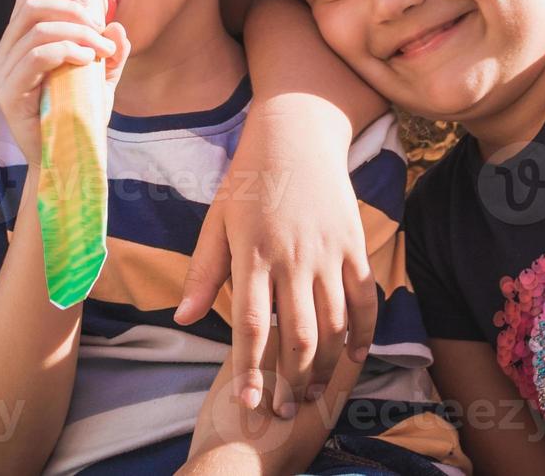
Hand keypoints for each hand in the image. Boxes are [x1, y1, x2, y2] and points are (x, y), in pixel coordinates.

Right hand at [0, 0, 129, 165]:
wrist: (67, 161)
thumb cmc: (78, 120)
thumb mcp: (100, 81)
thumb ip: (109, 54)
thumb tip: (117, 26)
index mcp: (16, 48)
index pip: (28, 1)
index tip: (95, 12)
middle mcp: (3, 58)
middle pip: (30, 8)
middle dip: (72, 11)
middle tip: (101, 31)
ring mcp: (2, 76)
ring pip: (37, 31)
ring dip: (78, 33)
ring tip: (103, 50)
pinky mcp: (8, 94)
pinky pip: (36, 57)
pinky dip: (67, 50)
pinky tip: (88, 59)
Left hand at [175, 105, 375, 418]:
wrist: (296, 133)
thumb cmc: (249, 179)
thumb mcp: (216, 220)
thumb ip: (203, 272)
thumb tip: (180, 317)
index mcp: (252, 252)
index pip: (252, 325)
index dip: (251, 369)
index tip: (250, 402)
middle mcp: (292, 256)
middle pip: (298, 335)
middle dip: (291, 381)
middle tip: (284, 411)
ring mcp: (327, 251)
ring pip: (333, 324)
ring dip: (325, 366)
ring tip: (313, 394)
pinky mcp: (353, 244)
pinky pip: (364, 298)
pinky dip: (362, 331)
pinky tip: (353, 356)